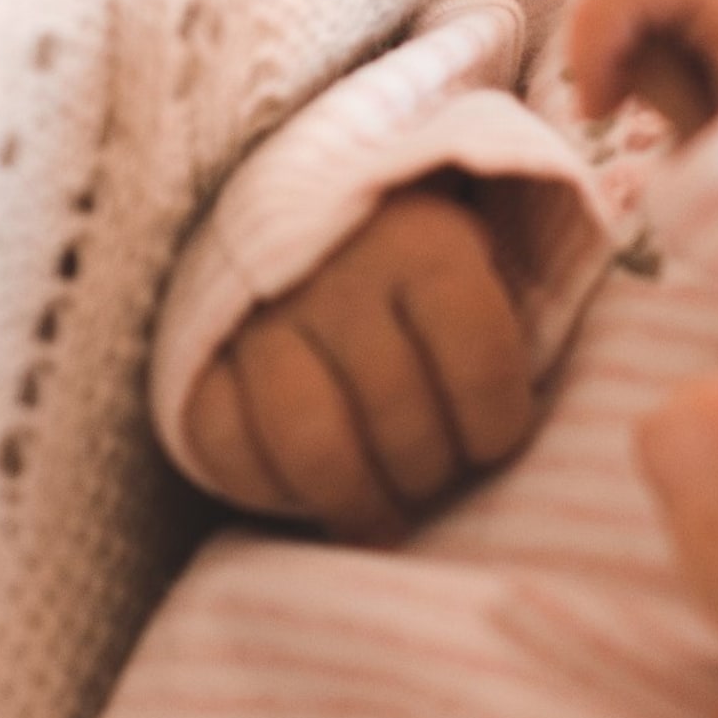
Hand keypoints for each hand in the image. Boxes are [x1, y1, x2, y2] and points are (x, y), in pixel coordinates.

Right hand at [184, 186, 535, 539]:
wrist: (316, 203)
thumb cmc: (422, 256)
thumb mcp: (483, 259)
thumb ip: (507, 327)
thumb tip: (517, 436)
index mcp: (427, 244)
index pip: (478, 359)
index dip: (496, 424)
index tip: (496, 439)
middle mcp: (341, 274)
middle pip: (399, 416)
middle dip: (430, 471)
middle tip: (439, 480)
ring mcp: (261, 316)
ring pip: (312, 445)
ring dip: (358, 498)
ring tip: (384, 514)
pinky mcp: (199, 353)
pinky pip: (224, 447)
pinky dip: (269, 488)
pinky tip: (309, 490)